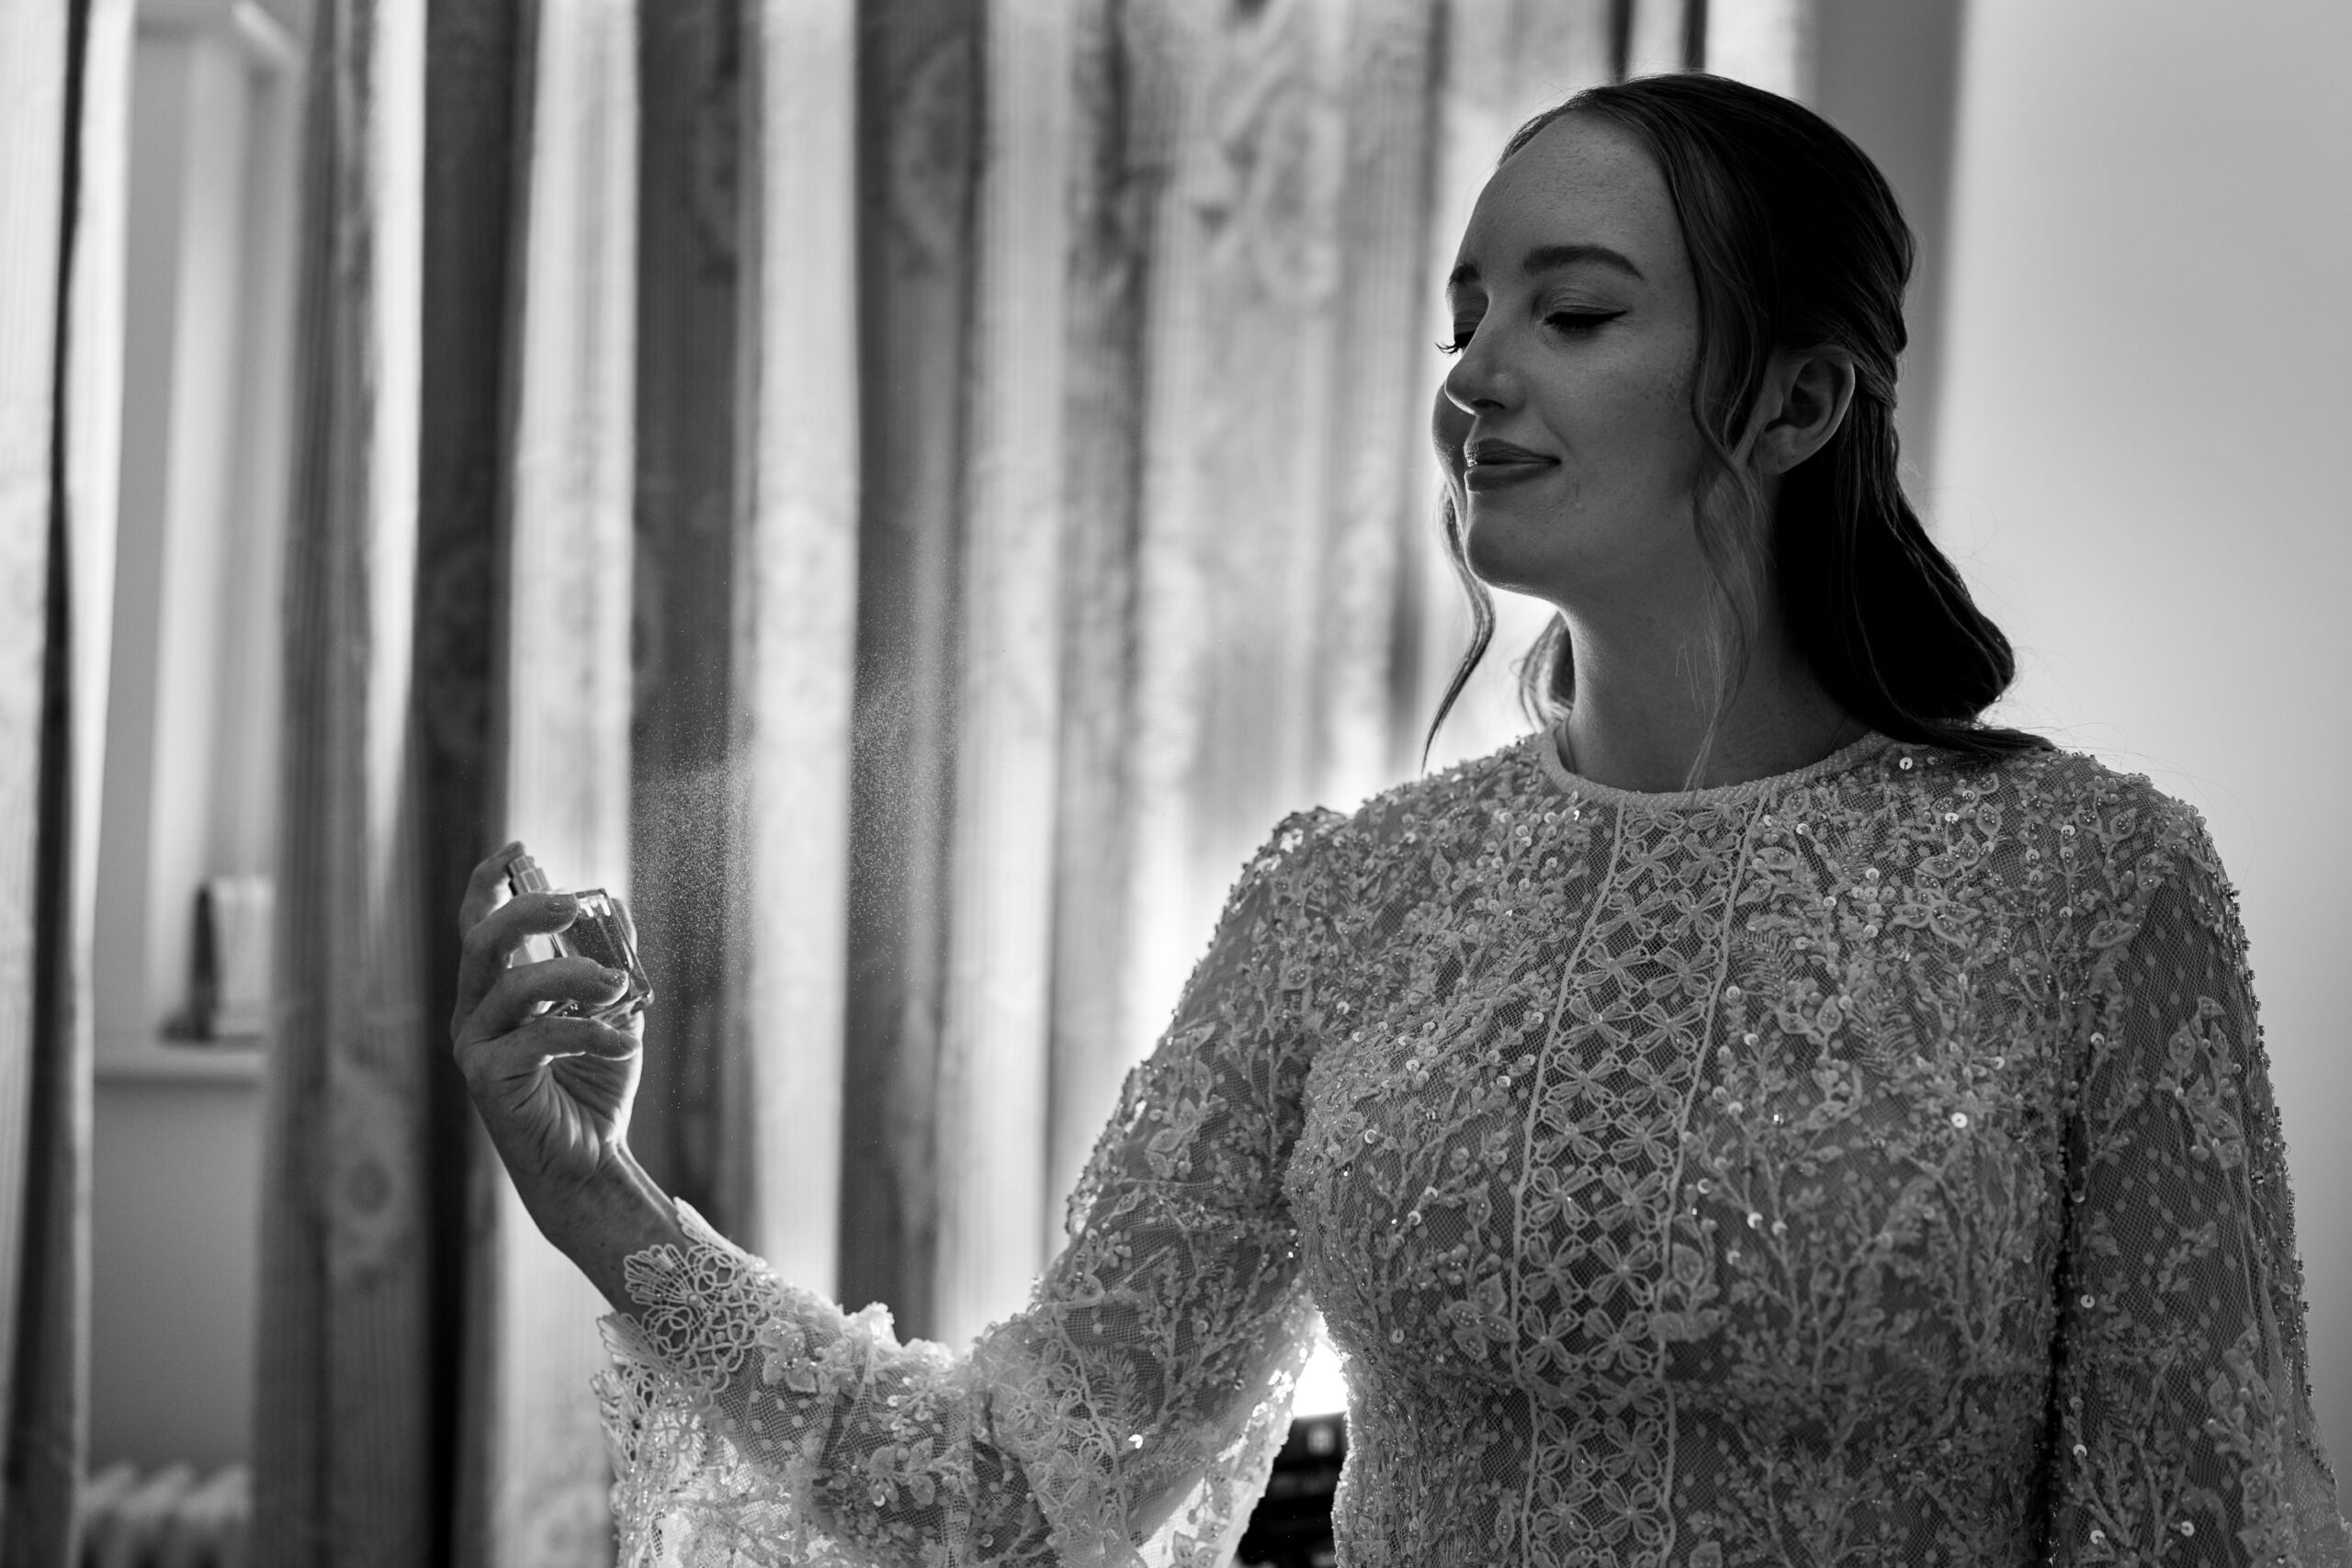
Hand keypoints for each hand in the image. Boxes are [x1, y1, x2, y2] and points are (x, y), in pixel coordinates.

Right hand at [450, 842, 641, 1216]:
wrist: (591, 1160)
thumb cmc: (595, 1086)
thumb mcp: (613, 1013)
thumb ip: (610, 963)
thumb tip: (617, 908)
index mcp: (494, 991)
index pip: (478, 925)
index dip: (490, 882)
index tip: (517, 848)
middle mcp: (474, 1013)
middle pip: (482, 943)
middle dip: (528, 912)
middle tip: (575, 905)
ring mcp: (474, 1046)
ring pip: (516, 987)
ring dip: (575, 977)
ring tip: (619, 987)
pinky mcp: (486, 1079)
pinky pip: (538, 1037)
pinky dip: (590, 1032)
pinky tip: (625, 1044)